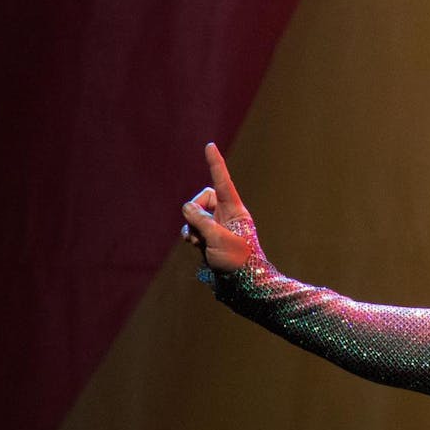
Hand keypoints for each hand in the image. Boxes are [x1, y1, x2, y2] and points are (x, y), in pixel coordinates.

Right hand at [180, 143, 256, 273]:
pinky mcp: (210, 237)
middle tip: (199, 229)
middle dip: (195, 210)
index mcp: (235, 210)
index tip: (209, 145)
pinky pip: (193, 228)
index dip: (215, 164)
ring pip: (195, 215)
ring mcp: (218, 225)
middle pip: (203, 198)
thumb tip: (187, 207)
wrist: (243, 283)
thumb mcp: (217, 238)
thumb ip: (200, 220)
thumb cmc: (237, 260)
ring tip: (199, 242)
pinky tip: (195, 246)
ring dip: (191, 227)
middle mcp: (227, 214)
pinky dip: (191, 235)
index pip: (223, 181)